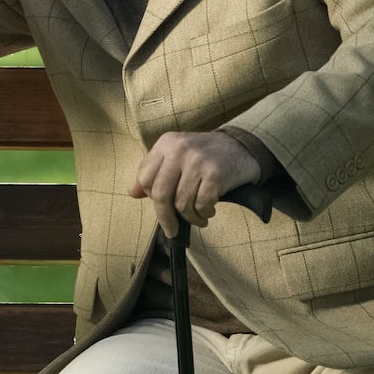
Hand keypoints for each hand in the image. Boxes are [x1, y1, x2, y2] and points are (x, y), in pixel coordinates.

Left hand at [130, 131, 262, 237]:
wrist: (241, 147)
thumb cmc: (205, 156)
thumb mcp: (176, 155)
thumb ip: (154, 172)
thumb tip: (133, 193)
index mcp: (166, 143)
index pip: (144, 178)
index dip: (151, 197)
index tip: (162, 206)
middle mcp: (179, 149)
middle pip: (160, 194)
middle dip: (165, 218)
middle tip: (171, 230)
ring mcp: (197, 161)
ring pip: (182, 204)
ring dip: (190, 218)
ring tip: (199, 217)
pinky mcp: (215, 174)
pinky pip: (201, 205)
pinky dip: (204, 214)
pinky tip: (209, 211)